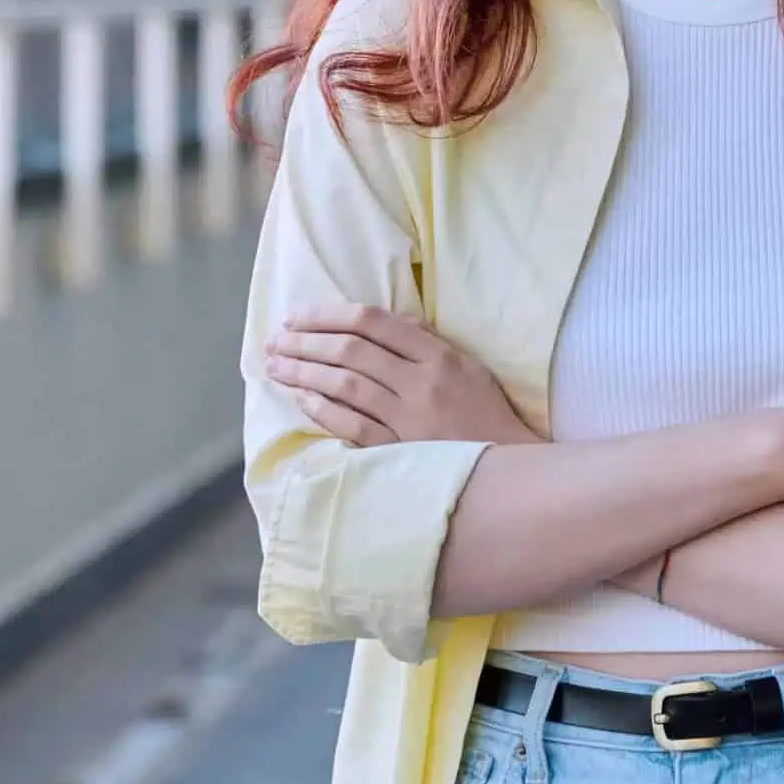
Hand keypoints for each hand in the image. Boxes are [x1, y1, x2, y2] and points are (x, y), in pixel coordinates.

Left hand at [264, 304, 540, 448]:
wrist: (508, 469)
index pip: (373, 322)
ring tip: (276, 365)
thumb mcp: (466, 365)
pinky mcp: (399, 452)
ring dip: (304, 373)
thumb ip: (426, 341)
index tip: (298, 316)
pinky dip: (323, 410)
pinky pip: (352, 426)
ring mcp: (409, 420)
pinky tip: (301, 399)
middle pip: (351, 351)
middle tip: (275, 339)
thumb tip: (385, 320)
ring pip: (345, 386)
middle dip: (306, 342)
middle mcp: (421, 383)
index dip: (328, 314)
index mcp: (438, 355)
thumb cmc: (485, 412)